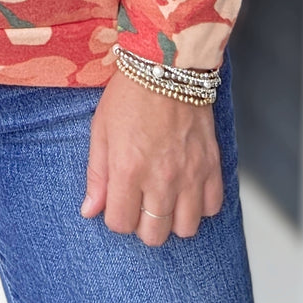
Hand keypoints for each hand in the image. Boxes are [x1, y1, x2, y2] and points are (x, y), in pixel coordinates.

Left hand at [82, 68, 222, 245]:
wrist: (167, 66)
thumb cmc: (129, 94)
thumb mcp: (101, 129)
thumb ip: (97, 174)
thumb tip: (90, 211)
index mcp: (128, 169)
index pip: (120, 224)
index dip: (115, 217)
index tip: (117, 201)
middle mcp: (161, 178)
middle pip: (154, 236)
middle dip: (142, 225)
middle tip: (140, 203)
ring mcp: (190, 174)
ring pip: (186, 229)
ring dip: (172, 220)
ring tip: (164, 199)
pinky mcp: (212, 165)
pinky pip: (212, 207)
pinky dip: (199, 205)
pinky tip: (186, 188)